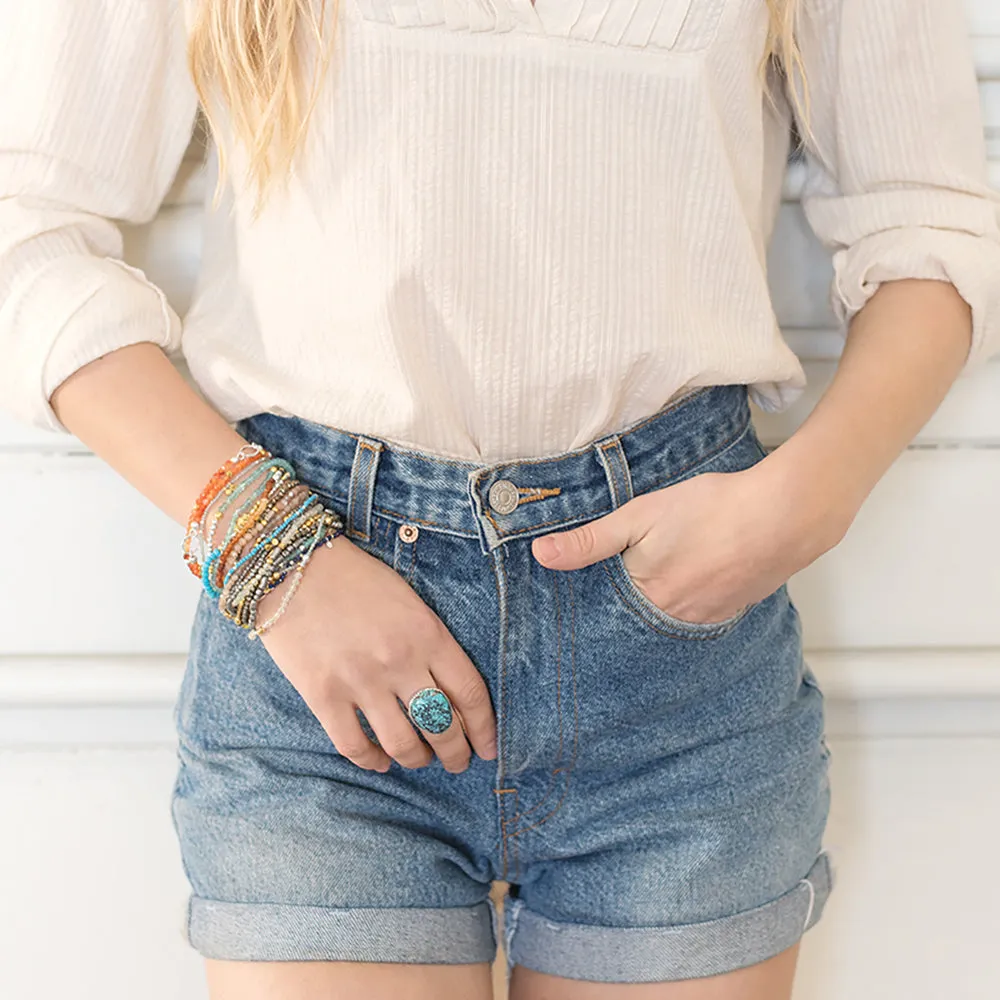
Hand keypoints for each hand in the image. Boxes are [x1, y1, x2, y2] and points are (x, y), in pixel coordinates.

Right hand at [254, 536, 497, 772]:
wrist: (293, 565)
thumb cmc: (356, 578)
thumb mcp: (408, 601)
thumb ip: (431, 643)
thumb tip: (449, 693)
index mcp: (428, 634)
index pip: (470, 694)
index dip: (484, 729)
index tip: (488, 747)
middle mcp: (399, 661)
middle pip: (442, 726)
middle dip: (456, 753)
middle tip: (458, 763)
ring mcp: (360, 681)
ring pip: (402, 744)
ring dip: (416, 760)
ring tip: (420, 760)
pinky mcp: (322, 695)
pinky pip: (354, 745)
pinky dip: (371, 761)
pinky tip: (378, 761)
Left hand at [530, 457, 849, 624]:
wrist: (784, 514)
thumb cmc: (712, 510)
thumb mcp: (639, 516)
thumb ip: (590, 540)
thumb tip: (542, 556)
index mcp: (647, 598)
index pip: (605, 611)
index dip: (593, 599)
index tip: (580, 595)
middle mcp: (676, 618)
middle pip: (637, 617)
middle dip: (624, 603)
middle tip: (621, 581)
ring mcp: (708, 617)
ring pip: (668, 615)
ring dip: (658, 600)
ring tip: (657, 575)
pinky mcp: (733, 608)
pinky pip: (698, 611)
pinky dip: (688, 597)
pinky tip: (691, 574)